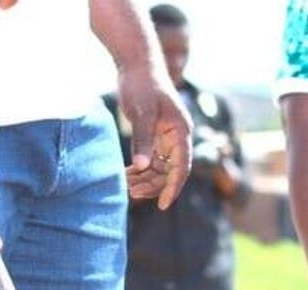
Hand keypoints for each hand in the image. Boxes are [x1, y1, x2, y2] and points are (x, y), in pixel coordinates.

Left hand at [116, 68, 191, 208]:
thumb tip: (142, 168)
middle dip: (153, 184)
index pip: (182, 167)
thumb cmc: (142, 86)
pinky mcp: (154, 135)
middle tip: (132, 193)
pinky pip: (151, 158)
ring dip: (145, 178)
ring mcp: (166, 137)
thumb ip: (143, 141)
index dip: (173, 187)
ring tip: (126, 185)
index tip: (163, 205)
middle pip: (170, 171)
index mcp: (181, 133)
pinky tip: (125, 173)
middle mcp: (177, 138)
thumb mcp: (142, 114)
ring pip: (160, 167)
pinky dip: (140, 167)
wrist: (136, 66)